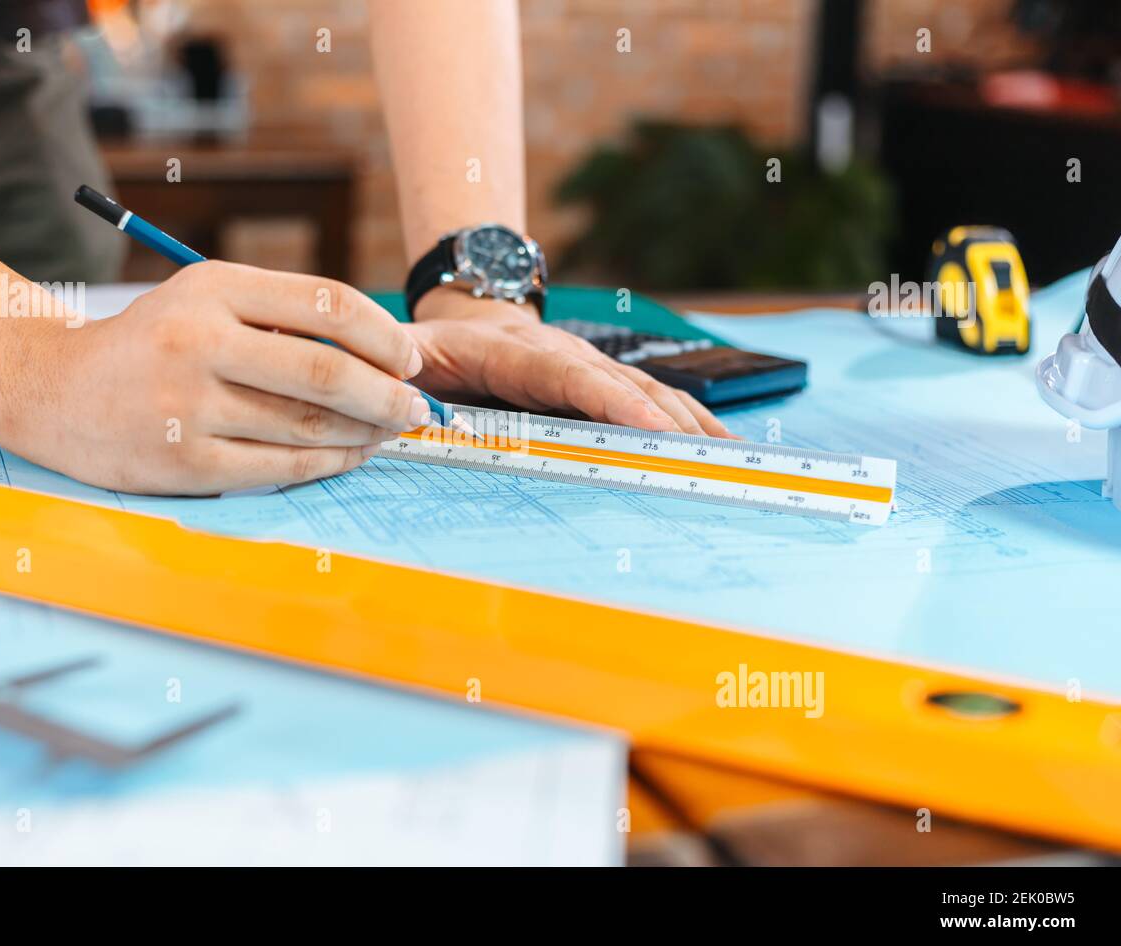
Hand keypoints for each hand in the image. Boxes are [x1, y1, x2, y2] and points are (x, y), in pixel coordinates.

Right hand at [0, 261, 431, 494]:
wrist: (52, 390)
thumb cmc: (151, 343)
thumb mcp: (205, 299)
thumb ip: (281, 313)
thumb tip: (381, 350)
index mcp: (214, 286)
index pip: (327, 303)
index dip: (385, 336)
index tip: (411, 359)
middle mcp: (200, 340)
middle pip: (328, 371)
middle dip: (389, 394)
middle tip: (417, 408)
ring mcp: (189, 405)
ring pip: (310, 425)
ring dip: (365, 433)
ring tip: (389, 432)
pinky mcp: (184, 461)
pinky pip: (281, 467)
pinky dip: (329, 464)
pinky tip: (350, 456)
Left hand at [407, 296, 735, 436]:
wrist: (470, 313)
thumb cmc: (431, 345)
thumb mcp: (402, 351)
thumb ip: (392, 370)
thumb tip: (390, 392)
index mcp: (512, 352)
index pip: (566, 377)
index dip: (608, 401)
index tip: (646, 426)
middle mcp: (561, 355)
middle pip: (620, 386)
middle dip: (665, 421)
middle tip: (705, 457)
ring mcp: (588, 366)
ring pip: (646, 391)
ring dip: (689, 422)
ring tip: (731, 457)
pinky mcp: (604, 381)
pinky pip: (650, 398)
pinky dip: (688, 421)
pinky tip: (721, 445)